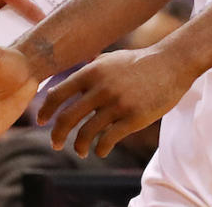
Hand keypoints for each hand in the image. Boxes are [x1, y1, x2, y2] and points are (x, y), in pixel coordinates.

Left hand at [37, 44, 193, 158]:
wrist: (171, 64)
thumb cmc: (138, 62)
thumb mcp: (109, 59)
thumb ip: (88, 70)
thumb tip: (64, 80)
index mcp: (91, 72)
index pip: (58, 94)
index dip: (46, 110)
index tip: (41, 121)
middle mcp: (101, 88)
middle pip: (67, 118)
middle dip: (57, 135)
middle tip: (55, 144)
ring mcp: (117, 104)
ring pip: (87, 133)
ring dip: (79, 146)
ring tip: (80, 151)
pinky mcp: (134, 118)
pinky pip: (109, 140)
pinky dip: (100, 149)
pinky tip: (100, 151)